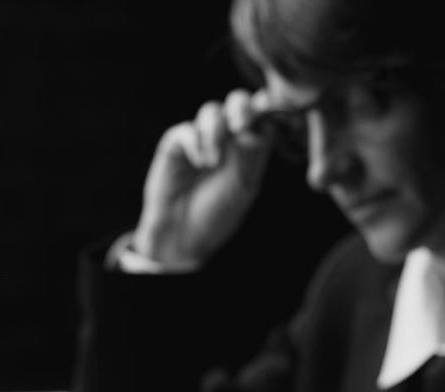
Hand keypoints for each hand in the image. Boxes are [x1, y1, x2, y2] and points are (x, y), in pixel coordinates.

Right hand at [135, 89, 277, 267]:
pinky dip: (196, 143)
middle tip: (241, 126)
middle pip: (237, 101)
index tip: (269, 112)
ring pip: (212, 111)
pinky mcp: (175, 145)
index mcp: (250, 146)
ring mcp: (201, 139)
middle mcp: (227, 137)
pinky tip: (201, 164)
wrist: (186, 236)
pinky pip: (187, 131)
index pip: (261, 114)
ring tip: (214, 163)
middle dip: (241, 108)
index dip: (266, 108)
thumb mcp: (245, 185)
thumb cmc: (218, 213)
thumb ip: (253, 153)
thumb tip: (261, 121)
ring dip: (216, 131)